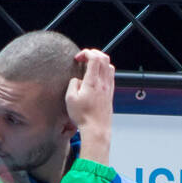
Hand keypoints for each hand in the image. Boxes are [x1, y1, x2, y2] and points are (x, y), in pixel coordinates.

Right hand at [66, 49, 113, 164]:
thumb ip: (72, 84)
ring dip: (100, 61)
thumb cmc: (83, 116)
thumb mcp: (70, 98)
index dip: (86, 52)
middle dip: (93, 53)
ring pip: (110, 66)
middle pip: (104, 58)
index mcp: (93, 82)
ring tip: (91, 65)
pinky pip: (111, 76)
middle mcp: (103, 83)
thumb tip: (77, 80)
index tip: (78, 58)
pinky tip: (97, 76)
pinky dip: (105, 70)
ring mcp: (108, 88)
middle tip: (84, 58)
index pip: (95, 57)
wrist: (97, 130)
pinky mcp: (110, 94)